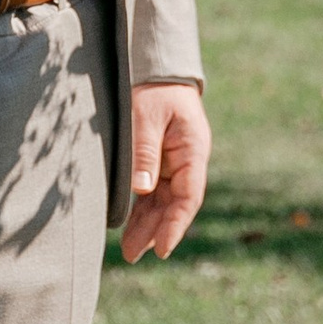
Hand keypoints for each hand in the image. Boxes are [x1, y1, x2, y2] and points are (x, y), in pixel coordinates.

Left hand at [120, 79, 209, 261]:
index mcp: (192, 150)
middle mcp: (187, 161)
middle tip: (132, 255)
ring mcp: (174, 162)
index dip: (176, 225)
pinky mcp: (160, 161)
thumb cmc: (152, 89)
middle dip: (155, 231)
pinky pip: (152, 191)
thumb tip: (142, 189)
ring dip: (147, 225)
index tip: (162, 249)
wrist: (156, 68)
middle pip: (174, 204)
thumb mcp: (145, 117)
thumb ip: (145, 152)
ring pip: (163, 201)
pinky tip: (130, 227)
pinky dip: (142, 210)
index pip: (188, 196)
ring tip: (130, 251)